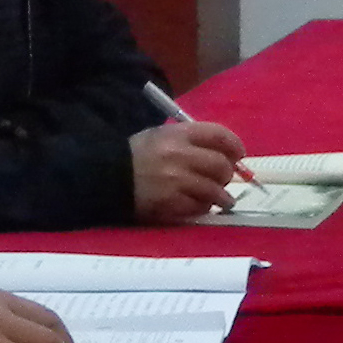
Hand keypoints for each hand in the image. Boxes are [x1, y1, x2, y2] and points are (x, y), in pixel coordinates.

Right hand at [130, 117, 249, 221]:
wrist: (104, 178)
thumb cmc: (136, 156)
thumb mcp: (160, 136)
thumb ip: (191, 142)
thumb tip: (225, 155)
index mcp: (177, 134)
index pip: (219, 135)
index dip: (234, 146)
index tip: (238, 156)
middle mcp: (179, 155)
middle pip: (221, 165)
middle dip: (227, 174)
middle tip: (224, 180)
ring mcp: (176, 181)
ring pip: (215, 190)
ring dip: (222, 197)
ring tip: (222, 201)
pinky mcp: (170, 203)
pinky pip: (199, 207)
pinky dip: (204, 208)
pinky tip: (201, 207)